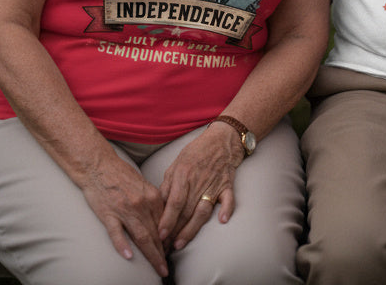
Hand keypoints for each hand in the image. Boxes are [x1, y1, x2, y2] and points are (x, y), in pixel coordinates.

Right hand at [80, 150, 167, 276]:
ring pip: (141, 236)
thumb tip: (162, 220)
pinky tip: (129, 257)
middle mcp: (141, 204)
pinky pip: (116, 232)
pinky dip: (123, 245)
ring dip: (151, 255)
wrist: (99, 165)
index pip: (164, 224)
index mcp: (151, 196)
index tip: (170, 253)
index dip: (168, 241)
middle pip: (155, 233)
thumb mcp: (143, 185)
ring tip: (158, 268)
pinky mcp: (108, 213)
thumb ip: (153, 202)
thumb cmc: (121, 175)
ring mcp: (124, 209)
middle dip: (162, 253)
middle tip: (166, 268)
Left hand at [158, 123, 243, 250]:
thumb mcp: (176, 163)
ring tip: (180, 243)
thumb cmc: (196, 152)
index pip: (174, 201)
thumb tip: (157, 205)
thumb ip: (167, 184)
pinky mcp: (227, 185)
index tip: (159, 234)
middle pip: (186, 211)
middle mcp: (198, 180)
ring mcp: (214, 183)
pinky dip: (226, 209)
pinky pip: (228, 199)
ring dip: (192, 229)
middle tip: (165, 247)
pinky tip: (221, 221)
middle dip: (174, 231)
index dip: (167, 219)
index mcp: (183, 173)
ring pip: (203, 210)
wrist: (221, 139)